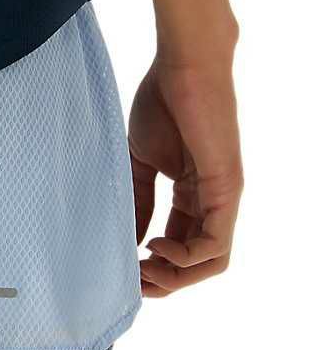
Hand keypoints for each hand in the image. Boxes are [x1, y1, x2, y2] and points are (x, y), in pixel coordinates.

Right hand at [128, 53, 242, 297]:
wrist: (182, 67)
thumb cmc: (162, 104)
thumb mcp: (142, 160)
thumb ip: (140, 199)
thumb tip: (130, 238)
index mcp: (192, 194)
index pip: (179, 243)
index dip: (153, 264)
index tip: (122, 268)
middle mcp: (212, 202)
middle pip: (197, 262)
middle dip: (164, 280)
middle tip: (131, 282)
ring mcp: (223, 198)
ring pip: (212, 262)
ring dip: (176, 278)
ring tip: (142, 272)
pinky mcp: (226, 190)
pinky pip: (215, 243)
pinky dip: (185, 257)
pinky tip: (153, 247)